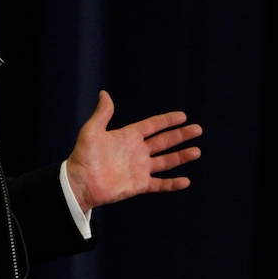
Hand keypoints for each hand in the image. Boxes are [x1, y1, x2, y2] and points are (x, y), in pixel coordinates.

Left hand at [66, 90, 201, 213]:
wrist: (79, 182)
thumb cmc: (83, 155)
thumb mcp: (92, 130)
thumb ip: (102, 113)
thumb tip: (104, 93)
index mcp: (128, 137)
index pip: (152, 126)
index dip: (166, 121)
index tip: (182, 116)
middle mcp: (136, 152)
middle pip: (163, 142)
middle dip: (180, 136)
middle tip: (198, 129)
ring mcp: (139, 169)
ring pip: (165, 161)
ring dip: (181, 156)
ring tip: (197, 151)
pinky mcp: (139, 185)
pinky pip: (159, 184)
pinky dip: (172, 183)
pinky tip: (186, 181)